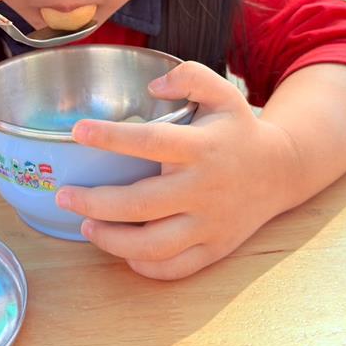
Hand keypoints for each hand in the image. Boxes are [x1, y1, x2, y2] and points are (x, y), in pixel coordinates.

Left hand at [55, 61, 298, 279]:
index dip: (112, 138)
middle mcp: (204, 188)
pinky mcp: (214, 248)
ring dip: (113, 240)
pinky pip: (175, 267)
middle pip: (143, 204)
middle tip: (64, 194)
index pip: (152, 143)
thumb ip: (189, 77)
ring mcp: (210, 223)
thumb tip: (153, 86)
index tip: (78, 132)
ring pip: (155, 245)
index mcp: (202, 147)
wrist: (281, 171)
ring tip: (86, 225)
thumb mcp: (222, 92)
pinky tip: (122, 251)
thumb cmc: (238, 130)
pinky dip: (144, 266)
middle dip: (96, 202)